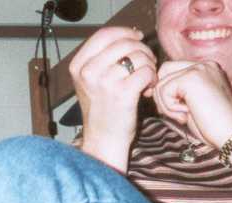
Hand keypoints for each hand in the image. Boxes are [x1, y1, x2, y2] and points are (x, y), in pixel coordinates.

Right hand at [69, 27, 155, 168]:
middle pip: (124, 42)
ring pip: (138, 56)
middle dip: (141, 49)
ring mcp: (105, 82)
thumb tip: (130, 36)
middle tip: (146, 63)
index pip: (104, 34)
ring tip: (146, 78)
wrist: (103, 140)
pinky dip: (152, 78)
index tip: (137, 38)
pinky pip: (146, 72)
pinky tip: (148, 88)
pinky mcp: (123, 94)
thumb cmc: (102, 110)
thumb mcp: (91, 80)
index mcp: (79, 66)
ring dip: (149, 65)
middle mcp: (89, 72)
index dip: (125, 32)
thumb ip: (103, 58)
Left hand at [151, 60, 231, 148]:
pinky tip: (186, 115)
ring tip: (185, 115)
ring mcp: (199, 69)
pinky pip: (165, 90)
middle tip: (177, 113)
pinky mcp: (192, 78)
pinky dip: (170, 108)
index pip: (171, 69)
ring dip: (167, 105)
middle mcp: (203, 64)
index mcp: (206, 68)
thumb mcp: (192, 104)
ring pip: (161, 82)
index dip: (166, 90)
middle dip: (163, 95)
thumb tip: (153, 88)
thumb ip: (178, 92)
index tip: (175, 110)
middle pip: (164, 71)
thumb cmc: (212, 126)